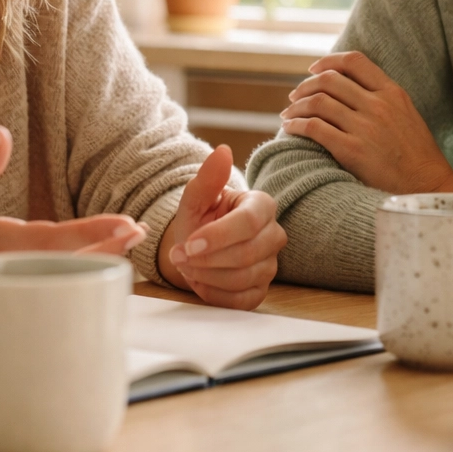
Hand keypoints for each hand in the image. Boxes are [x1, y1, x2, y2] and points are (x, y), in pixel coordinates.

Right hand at [0, 127, 145, 307]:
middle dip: (104, 249)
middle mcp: (0, 273)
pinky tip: (98, 264)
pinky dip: (74, 278)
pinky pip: (45, 293)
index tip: (124, 224)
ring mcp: (2, 292)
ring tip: (129, 243)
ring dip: (95, 264)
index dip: (90, 233)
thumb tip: (3, 133)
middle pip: (65, 267)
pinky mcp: (2, 302)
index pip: (49, 241)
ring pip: (58, 283)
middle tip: (138, 231)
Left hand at [158, 145, 286, 309]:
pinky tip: (199, 281)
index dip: (218, 236)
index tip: (189, 243)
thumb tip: (223, 151)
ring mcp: (270, 265)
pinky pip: (241, 300)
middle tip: (179, 255)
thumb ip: (208, 177)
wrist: (196, 246)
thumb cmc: (200, 218)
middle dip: (207, 258)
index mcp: (261, 205)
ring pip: (243, 278)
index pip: (248, 222)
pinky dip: (214, 293)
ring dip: (207, 275)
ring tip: (186, 265)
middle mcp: (273, 235)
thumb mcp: (196, 197)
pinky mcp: (261, 290)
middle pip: (247, 254)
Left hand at [280, 51, 452, 194]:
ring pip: (318, 102)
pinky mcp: (352, 151)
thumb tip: (348, 86)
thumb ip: (382, 96)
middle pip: (330, 80)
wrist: (429, 186)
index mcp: (392, 92)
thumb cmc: (416, 153)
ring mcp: (365, 127)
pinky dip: (297, 125)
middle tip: (295, 95)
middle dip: (306, 86)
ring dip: (297, 106)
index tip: (314, 69)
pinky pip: (315, 128)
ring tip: (288, 113)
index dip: (328, 61)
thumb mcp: (406, 113)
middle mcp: (378, 105)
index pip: (354, 62)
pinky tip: (290, 128)